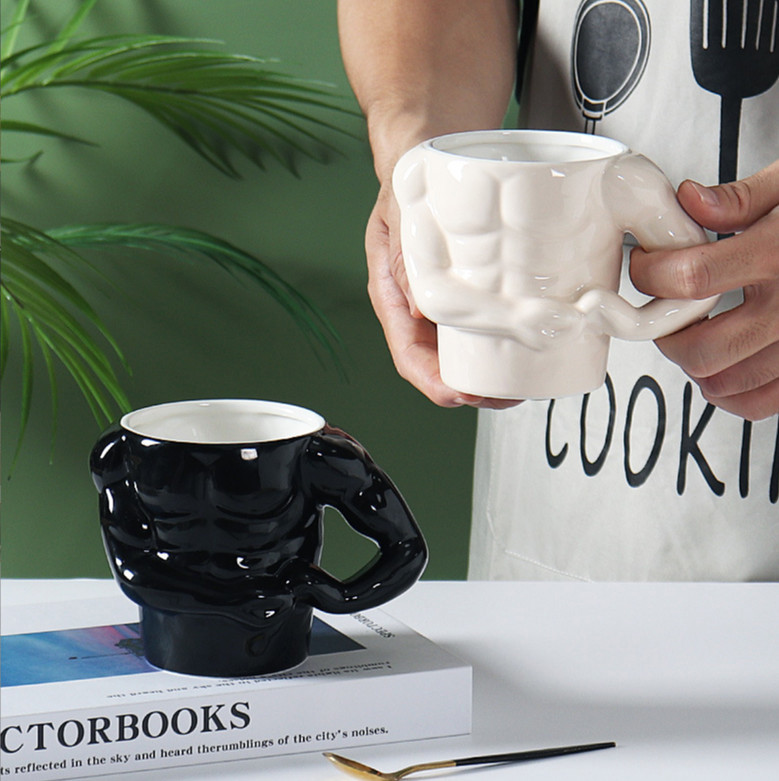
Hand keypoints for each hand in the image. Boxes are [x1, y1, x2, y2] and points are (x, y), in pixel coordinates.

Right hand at [365, 182, 519, 408]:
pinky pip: (482, 326)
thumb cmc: (409, 184)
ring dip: (490, 371)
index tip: (460, 394)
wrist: (430, 155)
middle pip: (439, 363)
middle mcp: (418, 305)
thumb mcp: (400, 214)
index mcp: (393, 295)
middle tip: (504, 394)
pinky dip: (502, 343)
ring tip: (521, 380)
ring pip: (463, 351)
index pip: (408, 353)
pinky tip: (523, 347)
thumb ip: (404, 256)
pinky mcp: (470, 290)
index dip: (433, 381)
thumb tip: (420, 310)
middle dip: (471, 387)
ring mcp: (445, 301)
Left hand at [629, 160, 778, 419]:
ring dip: (693, 363)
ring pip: (722, 383)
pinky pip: (756, 404)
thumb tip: (689, 201)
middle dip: (667, 332)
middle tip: (664, 310)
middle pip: (700, 348)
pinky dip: (728, 391)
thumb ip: (741, 198)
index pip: (690, 278)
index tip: (645, 264)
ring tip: (695, 333)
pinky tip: (725, 361)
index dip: (651, 274)